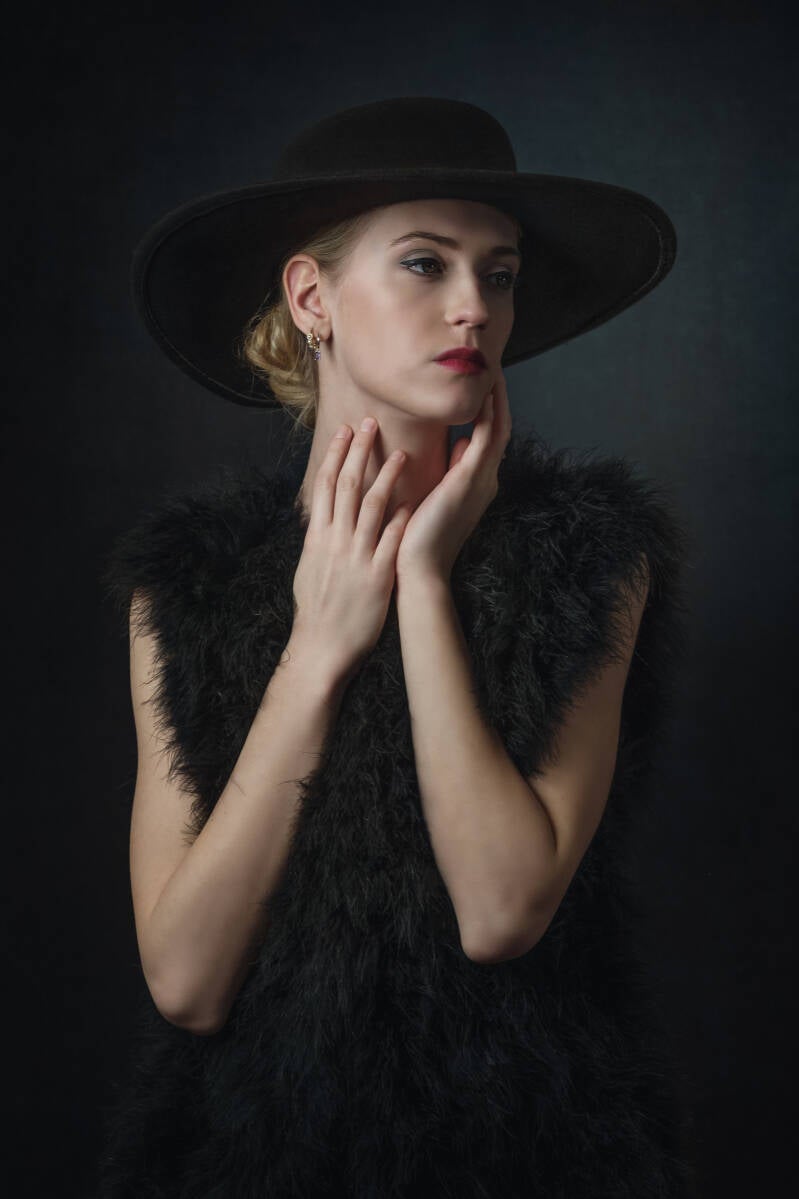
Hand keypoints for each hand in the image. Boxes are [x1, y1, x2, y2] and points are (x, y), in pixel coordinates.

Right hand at [290, 420, 411, 683]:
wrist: (321, 648)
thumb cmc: (316, 612)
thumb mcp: (309, 569)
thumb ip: (319, 541)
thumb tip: (321, 519)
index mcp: (317, 537)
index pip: (326, 486)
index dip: (335, 456)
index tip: (344, 431)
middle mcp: (335, 541)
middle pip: (348, 486)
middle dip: (359, 452)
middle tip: (370, 423)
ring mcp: (357, 557)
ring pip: (372, 507)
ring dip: (387, 477)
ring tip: (401, 453)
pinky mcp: (376, 576)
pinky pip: (391, 541)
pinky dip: (401, 519)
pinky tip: (413, 501)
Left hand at [395, 369, 511, 582]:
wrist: (418, 569)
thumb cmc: (419, 537)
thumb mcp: (440, 496)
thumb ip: (453, 469)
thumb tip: (462, 443)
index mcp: (478, 483)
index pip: (491, 435)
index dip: (491, 407)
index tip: (484, 381)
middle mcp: (486, 479)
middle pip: (501, 426)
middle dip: (498, 396)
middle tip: (493, 363)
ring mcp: (481, 480)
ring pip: (498, 427)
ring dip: (496, 397)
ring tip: (493, 368)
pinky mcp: (469, 480)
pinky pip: (485, 437)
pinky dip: (487, 413)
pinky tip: (482, 391)